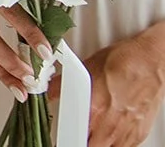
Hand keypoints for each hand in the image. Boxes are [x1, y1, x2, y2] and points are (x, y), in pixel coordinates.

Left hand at [64, 26, 164, 146]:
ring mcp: (125, 131)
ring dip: (97, 142)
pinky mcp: (138, 134)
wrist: (149, 61)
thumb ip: (63, 85)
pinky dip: (114, 143)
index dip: (66, 136)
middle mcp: (110, 124)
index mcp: (93, 108)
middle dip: (80, 139)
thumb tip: (50, 92)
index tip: (63, 134)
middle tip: (77, 131)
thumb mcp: (85, 69)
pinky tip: (110, 131)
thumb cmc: (122, 62)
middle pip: (88, 145)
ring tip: (93, 132)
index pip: (74, 136)